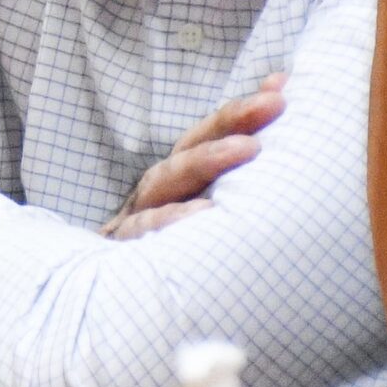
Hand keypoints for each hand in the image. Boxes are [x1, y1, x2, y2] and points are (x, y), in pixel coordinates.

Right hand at [102, 75, 285, 239]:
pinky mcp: (125, 250)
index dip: (242, 109)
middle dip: (231, 121)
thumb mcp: (202, 214)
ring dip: (206, 160)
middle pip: (190, 147)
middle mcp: (156, 193)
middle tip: (273, 104)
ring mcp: (137, 219)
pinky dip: (172, 219)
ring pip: (167, 180)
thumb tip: (280, 115)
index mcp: (177, 182)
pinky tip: (203, 214)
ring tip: (248, 150)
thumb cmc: (173, 256)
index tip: (282, 85)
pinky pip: (146, 230)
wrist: (105, 301)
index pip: (208, 135)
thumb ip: (235, 179)